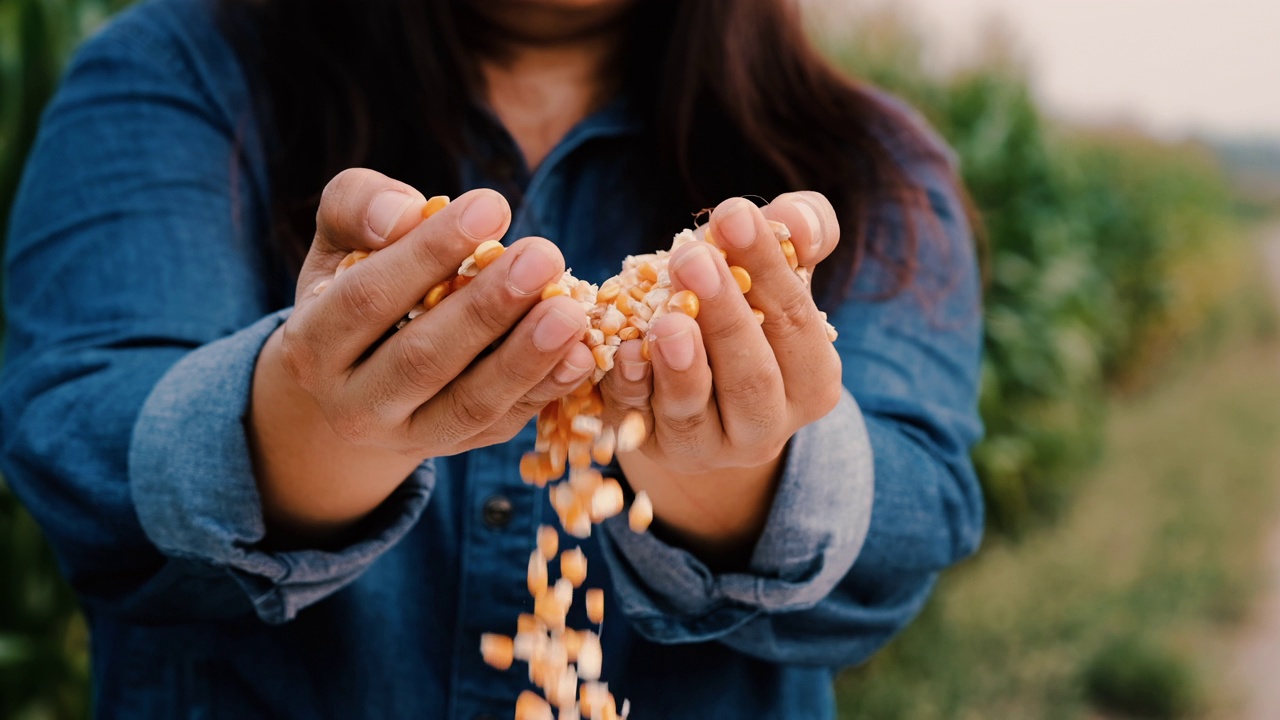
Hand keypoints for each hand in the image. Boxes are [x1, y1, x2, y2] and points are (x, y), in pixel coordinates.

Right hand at [251, 169, 594, 537]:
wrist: (351, 385)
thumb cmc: (354, 289)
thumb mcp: (338, 243)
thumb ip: (356, 207)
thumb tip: (406, 212)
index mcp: (311, 345)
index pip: (368, 298)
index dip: (429, 253)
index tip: (492, 205)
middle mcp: (353, 405)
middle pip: (421, 359)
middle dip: (487, 307)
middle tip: (545, 255)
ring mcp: (408, 437)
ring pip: (467, 404)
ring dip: (525, 358)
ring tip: (572, 310)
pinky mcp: (459, 448)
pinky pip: (503, 425)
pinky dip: (545, 391)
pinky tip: (580, 354)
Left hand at [598, 192, 842, 563]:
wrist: (692, 379)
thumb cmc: (744, 308)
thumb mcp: (774, 267)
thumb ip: (798, 232)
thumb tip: (796, 219)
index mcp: (812, 380)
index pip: (797, 322)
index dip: (768, 269)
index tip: (733, 214)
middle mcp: (767, 425)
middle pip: (752, 376)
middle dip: (724, 315)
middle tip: (694, 259)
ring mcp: (707, 446)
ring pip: (694, 410)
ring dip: (681, 364)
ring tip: (667, 318)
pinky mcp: (651, 448)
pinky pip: (637, 422)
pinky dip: (630, 387)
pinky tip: (622, 351)